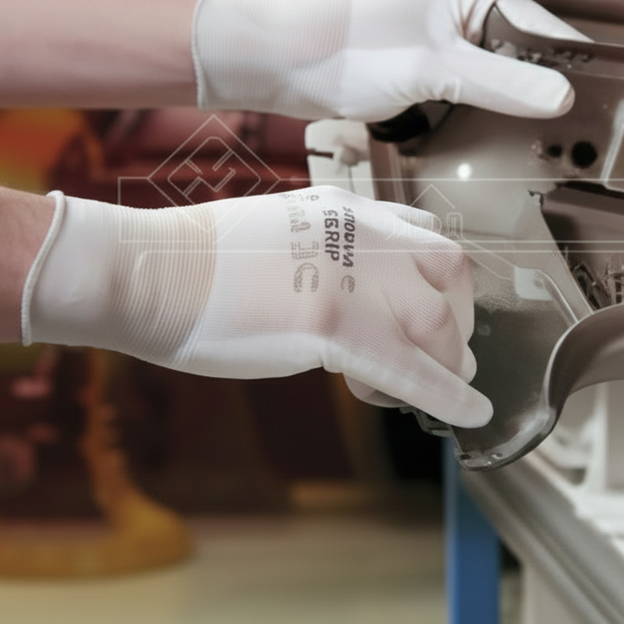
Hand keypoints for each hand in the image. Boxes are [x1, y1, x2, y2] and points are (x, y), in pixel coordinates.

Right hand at [22, 186, 491, 427]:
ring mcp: (352, 279)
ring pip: (436, 323)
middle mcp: (362, 234)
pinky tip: (472, 414)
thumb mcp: (278, 230)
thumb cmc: (197, 259)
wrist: (151, 270)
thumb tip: (348, 291)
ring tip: (442, 386)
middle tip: (453, 352)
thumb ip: (325, 250)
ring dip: (447, 360)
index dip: (443, 276)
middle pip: (449, 270)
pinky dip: (449, 394)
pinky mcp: (336, 328)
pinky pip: (411, 369)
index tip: (443, 304)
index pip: (424, 230)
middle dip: (459, 316)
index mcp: (346, 209)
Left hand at [191, 0, 583, 121]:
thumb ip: (501, 83)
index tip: (599, 113)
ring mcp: (444, 33)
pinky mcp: (426, 61)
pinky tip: (495, 138)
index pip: (544, 29)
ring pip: (498, 74)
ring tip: (542, 146)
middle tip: (573, 142)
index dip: (570, 71)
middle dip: (541, 93)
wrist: (284, 61)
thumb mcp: (434, 69)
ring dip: (511, 105)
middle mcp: (464, 4)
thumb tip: (564, 98)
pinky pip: (471, 86)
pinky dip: (482, 109)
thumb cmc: (350, 51)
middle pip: (525, 53)